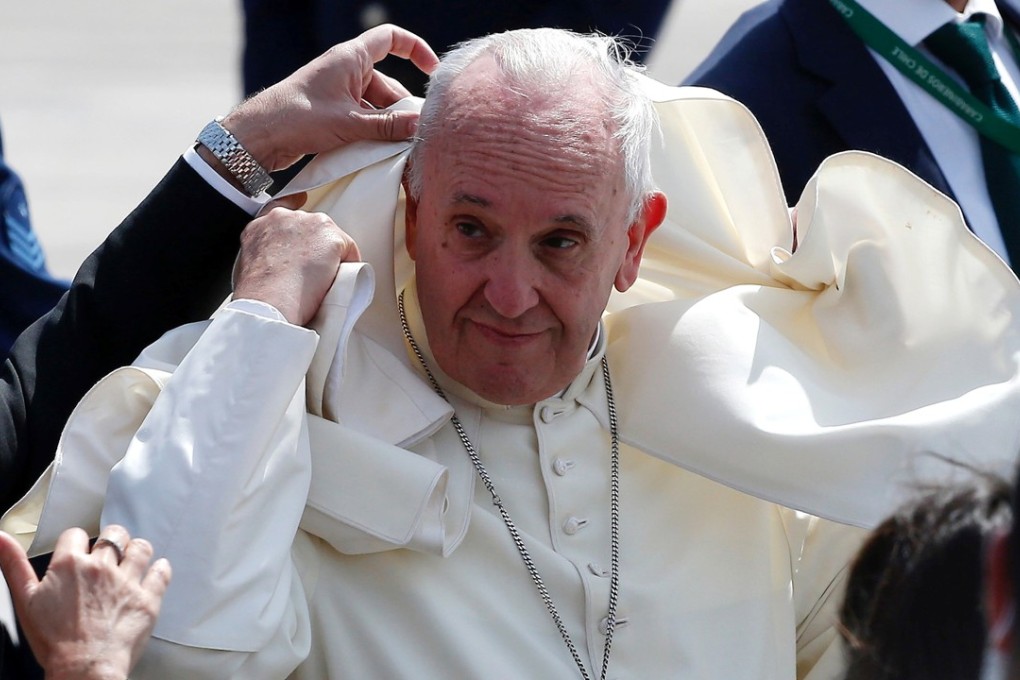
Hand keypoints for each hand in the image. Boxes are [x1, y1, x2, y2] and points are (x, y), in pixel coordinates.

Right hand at [0, 526, 170, 679]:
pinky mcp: (148, 597)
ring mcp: (128, 581)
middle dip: (111, 540)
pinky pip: (161, 571)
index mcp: (70, 565)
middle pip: (113, 535)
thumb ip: (14, 565)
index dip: (76, 543)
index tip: (78, 552)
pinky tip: (155, 570)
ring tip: (132, 559)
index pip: (76, 534)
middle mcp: (101, 567)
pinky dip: (160, 568)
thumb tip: (1, 537)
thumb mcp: (26, 601)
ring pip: (140, 548)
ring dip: (136, 551)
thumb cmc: (54, 641)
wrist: (84, 669)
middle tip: (109, 553)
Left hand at [223, 24, 439, 171]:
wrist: (260, 136)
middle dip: (403, 108)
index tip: (431, 71)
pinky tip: (382, 152)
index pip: (390, 39)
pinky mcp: (332, 112)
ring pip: (376, 105)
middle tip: (418, 132)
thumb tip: (421, 126)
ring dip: (388, 125)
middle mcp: (346, 71)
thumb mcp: (351, 123)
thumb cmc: (299, 118)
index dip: (415, 50)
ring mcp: (339, 92)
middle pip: (388, 83)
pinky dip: (374, 132)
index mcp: (351, 58)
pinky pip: (363, 118)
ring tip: (401, 148)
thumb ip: (388, 126)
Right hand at [233, 195, 360, 326]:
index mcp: (261, 225)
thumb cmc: (258, 295)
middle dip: (315, 247)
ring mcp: (309, 223)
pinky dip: (349, 265)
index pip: (281, 207)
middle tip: (312, 274)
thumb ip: (265, 257)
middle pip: (311, 227)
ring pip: (330, 238)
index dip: (294, 209)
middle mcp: (284, 217)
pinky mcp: (331, 236)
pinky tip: (339, 281)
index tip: (302, 209)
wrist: (269, 302)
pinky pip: (349, 250)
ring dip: (330, 256)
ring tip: (322, 281)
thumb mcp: (248, 268)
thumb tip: (277, 268)